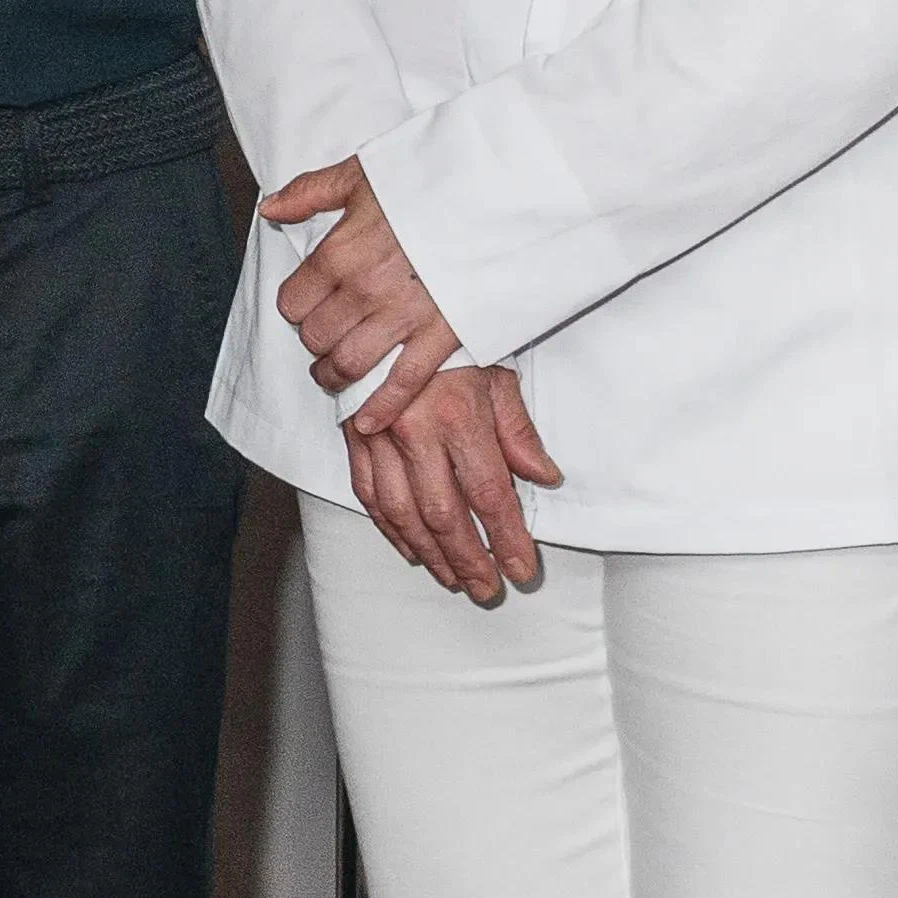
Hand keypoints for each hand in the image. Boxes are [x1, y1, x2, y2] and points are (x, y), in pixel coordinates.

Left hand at [259, 156, 465, 421]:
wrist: (500, 194)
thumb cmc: (431, 182)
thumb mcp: (362, 174)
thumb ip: (309, 194)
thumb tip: (270, 210)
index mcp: (339, 253)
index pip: (293, 303)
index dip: (298, 309)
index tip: (309, 309)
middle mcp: (364, 290)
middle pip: (317, 337)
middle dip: (316, 343)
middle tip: (325, 342)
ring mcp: (404, 316)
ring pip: (349, 364)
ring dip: (337, 375)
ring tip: (336, 375)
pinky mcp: (444, 335)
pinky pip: (403, 382)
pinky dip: (381, 406)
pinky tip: (368, 421)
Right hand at [347, 366, 563, 605]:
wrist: (386, 309)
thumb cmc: (450, 343)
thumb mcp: (496, 375)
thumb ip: (517, 430)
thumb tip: (543, 478)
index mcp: (457, 417)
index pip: (489, 494)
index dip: (508, 539)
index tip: (523, 569)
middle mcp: (414, 432)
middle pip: (443, 514)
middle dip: (469, 559)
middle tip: (488, 589)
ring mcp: (378, 437)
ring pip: (402, 512)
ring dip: (429, 553)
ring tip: (453, 579)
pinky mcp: (353, 437)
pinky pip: (368, 493)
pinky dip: (389, 528)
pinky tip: (410, 549)